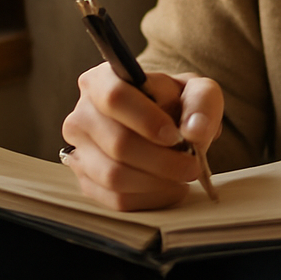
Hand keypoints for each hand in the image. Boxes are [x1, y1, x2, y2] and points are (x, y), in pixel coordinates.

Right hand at [60, 64, 223, 209]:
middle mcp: (82, 114)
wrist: (164, 125)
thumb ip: (201, 102)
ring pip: (114, 176)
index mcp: (101, 80)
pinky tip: (168, 187)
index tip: (175, 136)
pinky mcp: (86, 182)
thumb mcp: (196, 90)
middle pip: (117, 143)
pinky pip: (115, 199)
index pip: (114, 97)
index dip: (146, 120)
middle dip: (162, 160)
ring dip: (157, 181)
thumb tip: (195, 130)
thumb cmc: (175, 103)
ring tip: (182, 176)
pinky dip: (149, 198)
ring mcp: (79, 151)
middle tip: (192, 166)